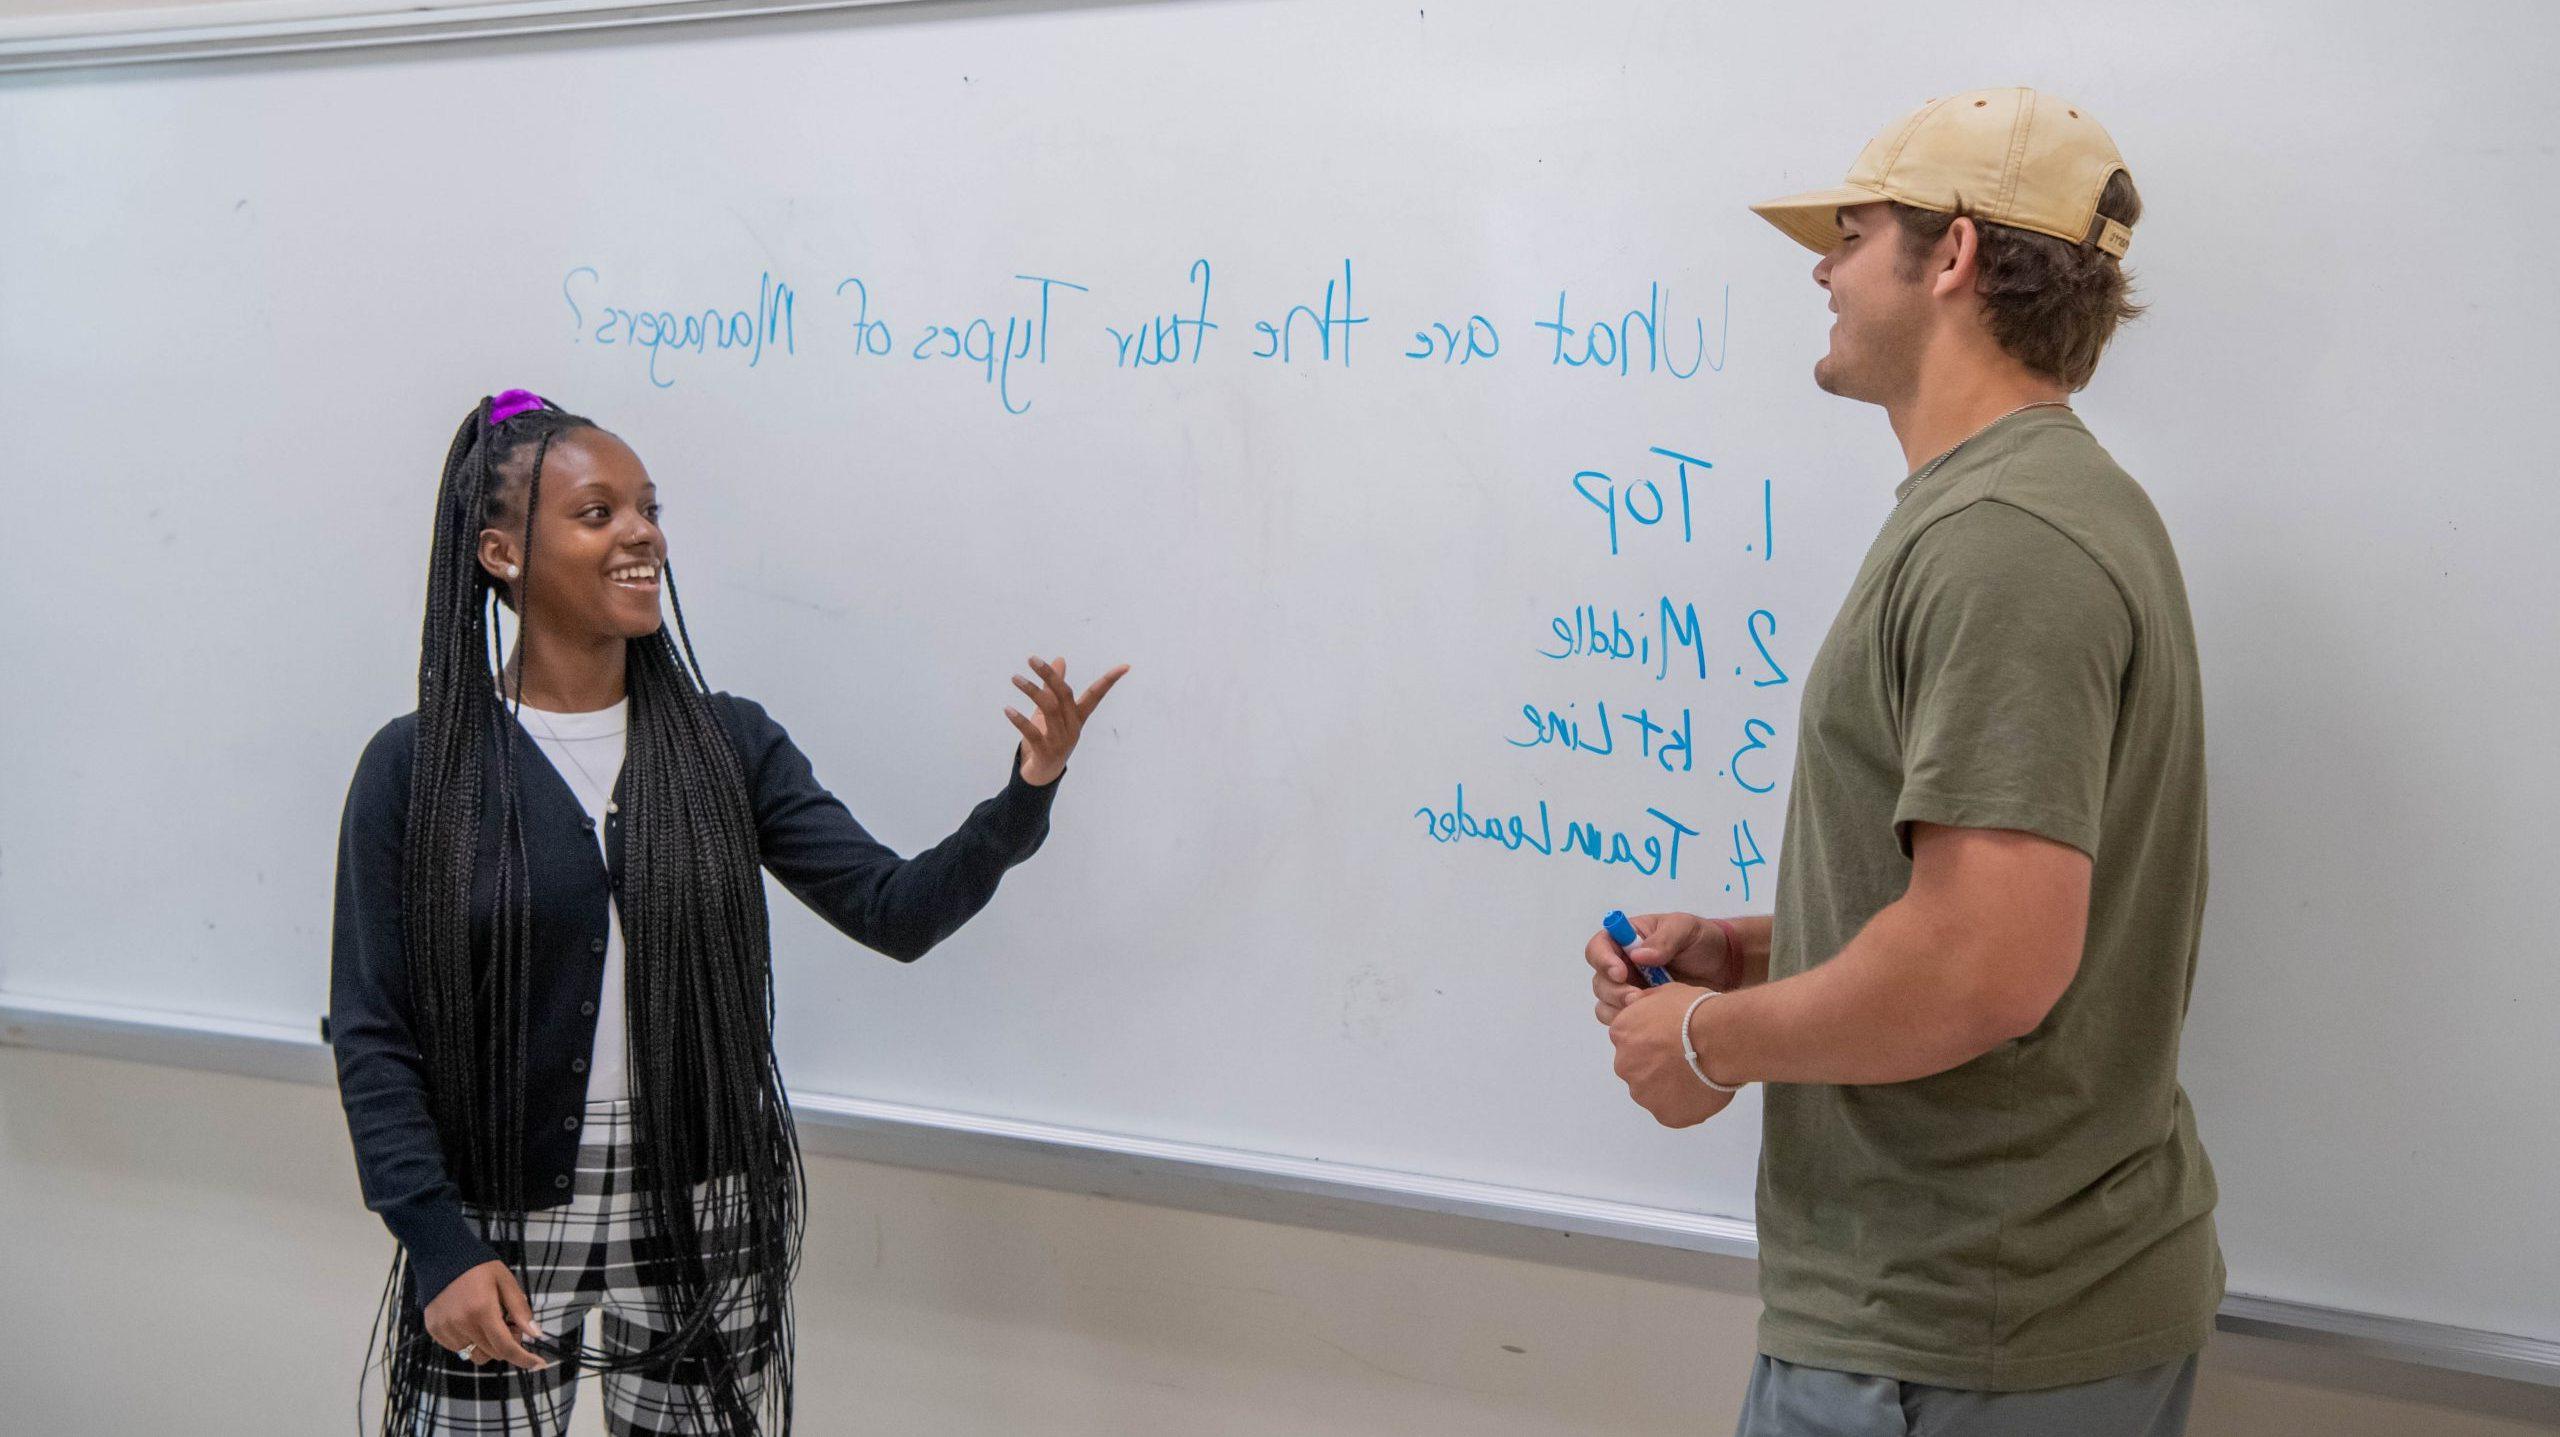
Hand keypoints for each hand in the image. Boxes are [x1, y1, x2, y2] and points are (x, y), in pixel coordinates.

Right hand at [424, 1259, 547, 1370]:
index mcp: (482, 1311)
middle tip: (510, 1323)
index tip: (539, 1364)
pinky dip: (470, 1341)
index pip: (506, 1347)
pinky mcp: (434, 1330)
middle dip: (508, 1344)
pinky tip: (470, 1320)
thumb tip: (535, 1334)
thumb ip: (520, 1309)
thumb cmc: (479, 1267)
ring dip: (487, 1344)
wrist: (441, 1255)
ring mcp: (445, 1329)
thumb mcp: (506, 1281)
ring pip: (474, 1354)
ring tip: (488, 1320)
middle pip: (492, 1354)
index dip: (524, 1359)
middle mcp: (462, 1324)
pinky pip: (458, 1348)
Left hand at [1007, 655, 1129, 786]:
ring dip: (1031, 692)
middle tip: (1032, 660)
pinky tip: (1008, 709)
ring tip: (1015, 678)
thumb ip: (1053, 686)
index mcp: (1077, 717)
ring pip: (1049, 710)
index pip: (1096, 695)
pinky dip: (1020, 720)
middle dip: (1050, 676)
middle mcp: (1073, 728)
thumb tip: (1060, 658)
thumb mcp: (1050, 711)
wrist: (1041, 776)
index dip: (1109, 681)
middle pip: (1065, 696)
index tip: (1126, 666)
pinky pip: (1033, 733)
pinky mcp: (1046, 753)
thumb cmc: (1046, 738)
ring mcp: (1061, 741)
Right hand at [1585, 911, 1747, 1025]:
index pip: (1598, 948)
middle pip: (1600, 982)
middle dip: (1614, 992)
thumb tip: (1638, 955)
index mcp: (1626, 940)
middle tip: (1637, 997)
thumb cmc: (1702, 941)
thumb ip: (1664, 939)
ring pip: (1606, 1005)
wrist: (1724, 968)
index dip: (1603, 961)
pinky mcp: (1641, 1011)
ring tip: (1649, 1011)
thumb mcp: (1686, 928)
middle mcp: (1622, 966)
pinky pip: (1623, 1022)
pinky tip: (1655, 1022)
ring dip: (1621, 1011)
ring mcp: (1630, 990)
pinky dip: (1632, 1024)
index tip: (1621, 973)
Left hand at [1608, 984, 1737, 1127]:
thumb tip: (1638, 1003)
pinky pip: (1673, 1112)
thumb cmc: (1695, 1011)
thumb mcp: (1665, 992)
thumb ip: (1646, 1003)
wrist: (1718, 1039)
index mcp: (1622, 1033)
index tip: (1672, 1040)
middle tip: (1687, 1059)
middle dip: (1658, 1066)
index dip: (1654, 1041)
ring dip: (1670, 1087)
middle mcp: (1624, 1065)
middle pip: (1639, 1068)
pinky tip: (1702, 1090)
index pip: (1630, 1041)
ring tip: (1698, 1075)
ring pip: (1654, 1092)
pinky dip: (1686, 1105)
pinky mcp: (1665, 1115)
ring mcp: (1643, 1094)